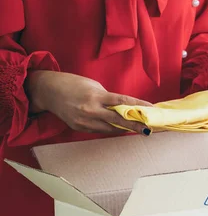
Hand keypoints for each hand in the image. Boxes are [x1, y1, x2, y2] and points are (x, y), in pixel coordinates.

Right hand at [26, 71, 152, 134]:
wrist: (48, 91)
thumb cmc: (74, 84)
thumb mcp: (94, 86)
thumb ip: (109, 98)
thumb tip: (124, 107)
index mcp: (96, 96)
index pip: (122, 102)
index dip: (138, 106)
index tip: (151, 109)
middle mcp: (90, 110)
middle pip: (118, 120)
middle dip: (134, 125)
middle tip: (148, 129)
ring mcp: (84, 121)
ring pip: (110, 129)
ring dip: (124, 128)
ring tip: (136, 128)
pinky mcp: (80, 128)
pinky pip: (100, 130)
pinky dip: (110, 129)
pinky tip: (119, 128)